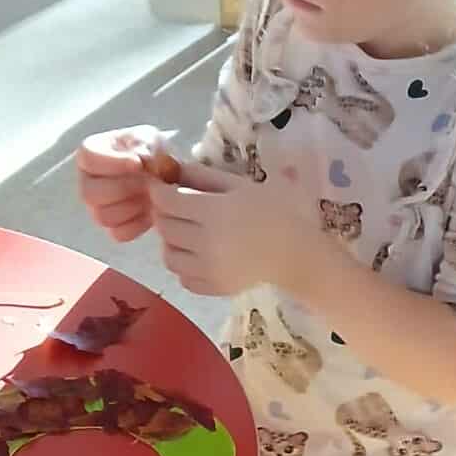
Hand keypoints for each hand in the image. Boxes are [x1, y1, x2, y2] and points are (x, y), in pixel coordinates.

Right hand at [75, 125, 171, 243]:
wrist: (168, 176)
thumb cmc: (153, 152)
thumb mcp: (151, 139)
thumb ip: (144, 144)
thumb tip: (140, 159)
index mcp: (90, 153)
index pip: (88, 158)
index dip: (112, 163)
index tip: (137, 164)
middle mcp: (87, 181)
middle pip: (90, 193)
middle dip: (124, 188)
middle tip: (147, 182)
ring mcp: (97, 208)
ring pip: (103, 216)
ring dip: (133, 207)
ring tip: (150, 194)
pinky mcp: (113, 228)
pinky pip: (119, 233)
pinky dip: (138, 224)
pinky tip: (149, 211)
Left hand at [149, 160, 313, 298]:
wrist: (296, 253)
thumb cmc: (272, 212)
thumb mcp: (240, 185)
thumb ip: (202, 176)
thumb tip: (168, 167)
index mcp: (215, 212)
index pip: (166, 201)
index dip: (159, 191)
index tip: (164, 188)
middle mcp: (208, 243)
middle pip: (164, 227)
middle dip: (164, 214)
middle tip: (177, 209)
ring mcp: (210, 269)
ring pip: (168, 256)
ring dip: (171, 243)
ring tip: (187, 234)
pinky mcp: (214, 288)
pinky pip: (182, 278)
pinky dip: (184, 266)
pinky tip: (198, 255)